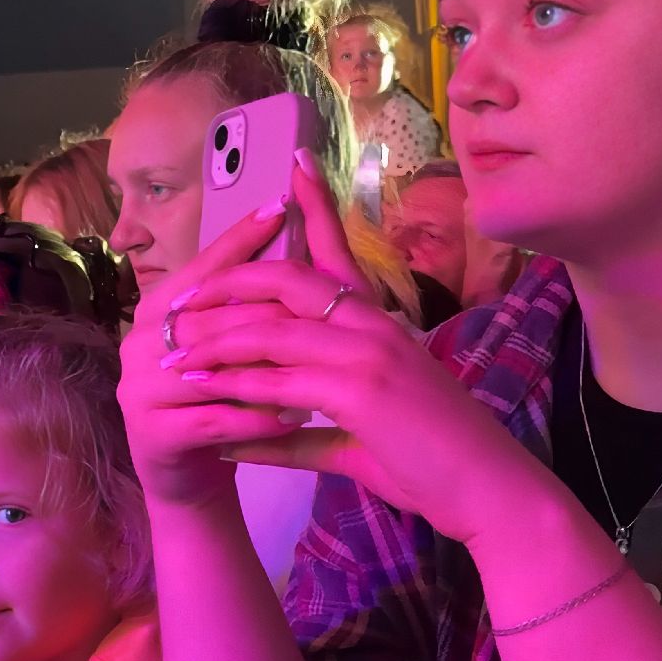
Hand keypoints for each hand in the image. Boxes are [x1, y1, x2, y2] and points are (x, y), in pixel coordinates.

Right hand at [117, 151, 367, 509]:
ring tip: (317, 366)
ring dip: (267, 368)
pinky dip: (256, 417)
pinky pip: (213, 419)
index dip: (241, 238)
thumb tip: (287, 229)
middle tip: (323, 305)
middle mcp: (138, 342)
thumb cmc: (217, 404)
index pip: (203, 267)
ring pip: (212, 368)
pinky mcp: (151, 435)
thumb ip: (245, 300)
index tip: (281, 204)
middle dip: (270, 310)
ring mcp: (138, 388)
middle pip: (212, 317)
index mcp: (157, 310)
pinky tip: (295, 416)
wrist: (188, 481)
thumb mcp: (231, 347)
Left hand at [158, 153, 559, 546]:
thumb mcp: (358, 438)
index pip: (338, 254)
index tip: (293, 167)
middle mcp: (373, 326)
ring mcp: (368, 354)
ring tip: (172, 350)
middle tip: (180, 301)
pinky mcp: (361, 391)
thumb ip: (302, 432)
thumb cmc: (433, 464)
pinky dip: (239, 387)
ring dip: (216, 341)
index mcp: (379, 325)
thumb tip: (249, 437)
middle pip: (288, 280)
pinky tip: (207, 393)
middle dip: (228, 285)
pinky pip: (281, 380)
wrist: (489, 493)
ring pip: (273, 329)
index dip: (315, 207)